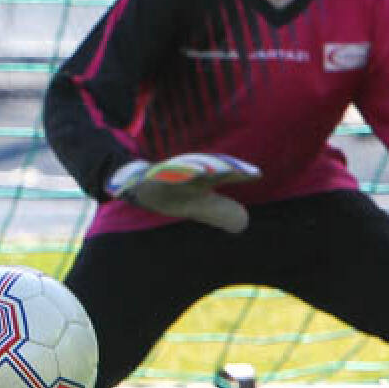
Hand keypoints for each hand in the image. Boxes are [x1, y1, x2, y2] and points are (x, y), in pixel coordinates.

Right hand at [108, 151, 261, 233]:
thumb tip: (243, 222)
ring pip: (185, 167)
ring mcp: (167, 172)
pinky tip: (180, 176)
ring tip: (212, 171)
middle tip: (242, 171)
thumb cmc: (168, 193)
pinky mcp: (148, 177)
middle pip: (207, 165)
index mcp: (200, 178)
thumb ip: (218, 211)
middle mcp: (186, 171)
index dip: (239, 172)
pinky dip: (168, 173)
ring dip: (199, 167)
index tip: (256, 174)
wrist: (132, 184)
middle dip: (223, 166)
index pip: (223, 172)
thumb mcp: (195, 205)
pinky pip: (159, 174)